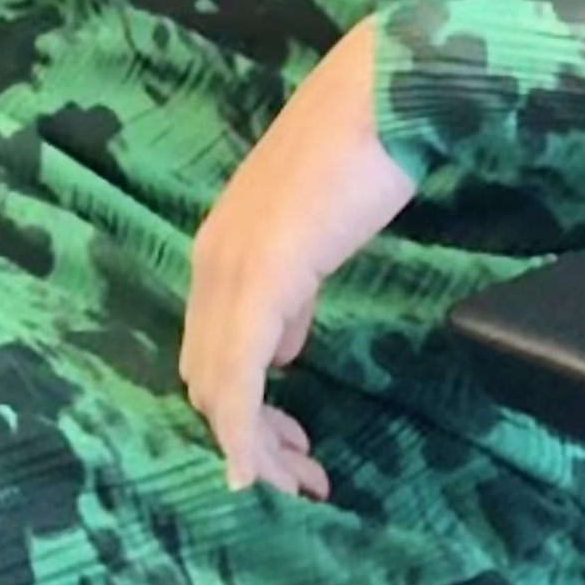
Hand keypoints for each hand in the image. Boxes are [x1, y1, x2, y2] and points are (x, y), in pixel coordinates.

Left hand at [180, 20, 415, 498]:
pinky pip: (238, 375)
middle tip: (305, 479)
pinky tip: (257, 471)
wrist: (376, 102)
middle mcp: (211, 263)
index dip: (244, 413)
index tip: (293, 452)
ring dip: (255, 447)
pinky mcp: (261, 278)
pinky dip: (244, 432)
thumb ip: (288, 294)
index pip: (210, 353)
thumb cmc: (355, 159)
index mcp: (219, 251)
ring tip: (303, 482)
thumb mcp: (309, 239)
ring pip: (218, 389)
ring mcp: (231, 270)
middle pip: (207, 381)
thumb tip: (281, 351)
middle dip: (252, 441)